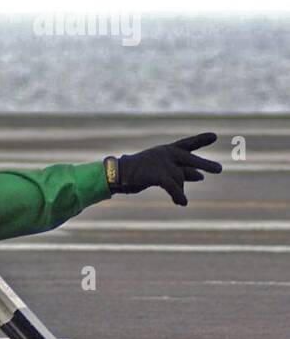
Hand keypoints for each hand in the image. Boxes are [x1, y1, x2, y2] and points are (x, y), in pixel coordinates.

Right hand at [107, 133, 222, 206]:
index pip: (187, 144)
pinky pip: (173, 187)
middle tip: (219, 169)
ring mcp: (162, 163)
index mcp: (167, 150)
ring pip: (180, 177)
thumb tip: (202, 177)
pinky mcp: (158, 174)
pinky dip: (178, 196)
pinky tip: (182, 203)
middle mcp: (166, 153)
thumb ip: (182, 171)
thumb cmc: (139, 173)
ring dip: (179, 189)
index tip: (214, 136)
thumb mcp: (162, 169)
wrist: (118, 174)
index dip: (201, 140)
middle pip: (190, 159)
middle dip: (204, 164)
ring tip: (180, 199)